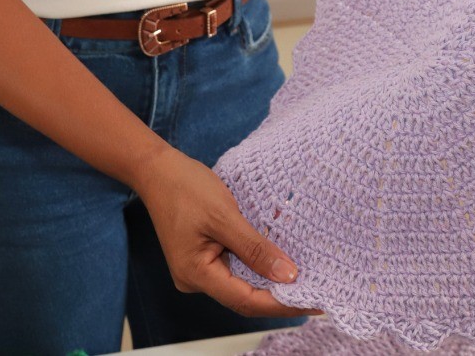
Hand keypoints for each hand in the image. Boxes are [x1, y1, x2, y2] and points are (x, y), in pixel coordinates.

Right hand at [132, 148, 317, 318]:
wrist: (157, 169)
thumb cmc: (185, 187)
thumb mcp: (225, 216)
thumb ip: (255, 248)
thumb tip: (288, 275)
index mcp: (196, 274)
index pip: (246, 301)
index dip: (281, 304)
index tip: (314, 302)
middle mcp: (196, 279)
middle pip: (244, 297)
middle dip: (279, 294)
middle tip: (317, 289)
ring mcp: (198, 269)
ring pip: (241, 282)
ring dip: (270, 278)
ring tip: (305, 275)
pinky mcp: (203, 256)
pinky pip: (235, 266)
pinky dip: (257, 262)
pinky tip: (280, 257)